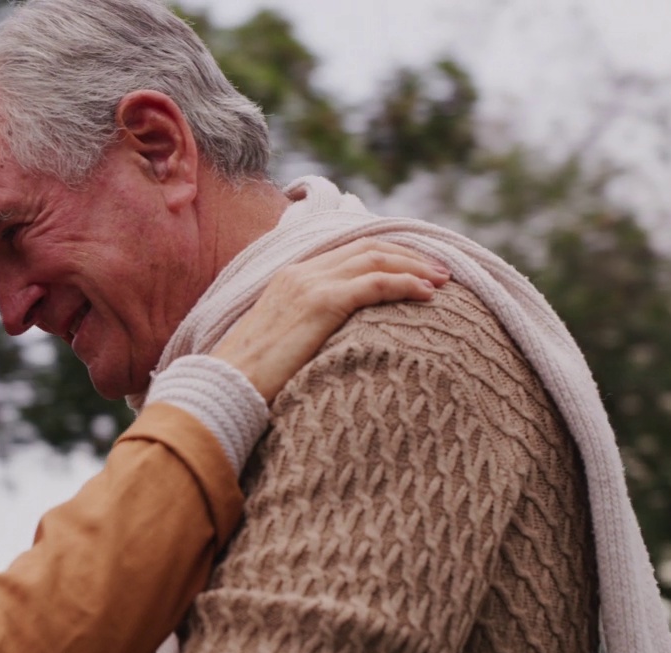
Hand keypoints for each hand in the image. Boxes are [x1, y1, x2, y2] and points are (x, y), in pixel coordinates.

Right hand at [211, 240, 449, 401]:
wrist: (227, 385)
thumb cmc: (251, 377)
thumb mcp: (279, 341)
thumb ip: (304, 328)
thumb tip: (329, 342)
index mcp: (290, 277)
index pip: (348, 251)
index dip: (386, 255)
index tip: (415, 267)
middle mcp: (301, 272)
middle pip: (367, 247)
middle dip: (408, 256)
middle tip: (441, 271)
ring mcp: (310, 284)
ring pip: (376, 259)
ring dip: (415, 267)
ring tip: (443, 281)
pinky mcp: (321, 303)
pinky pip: (376, 283)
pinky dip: (406, 284)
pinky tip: (427, 295)